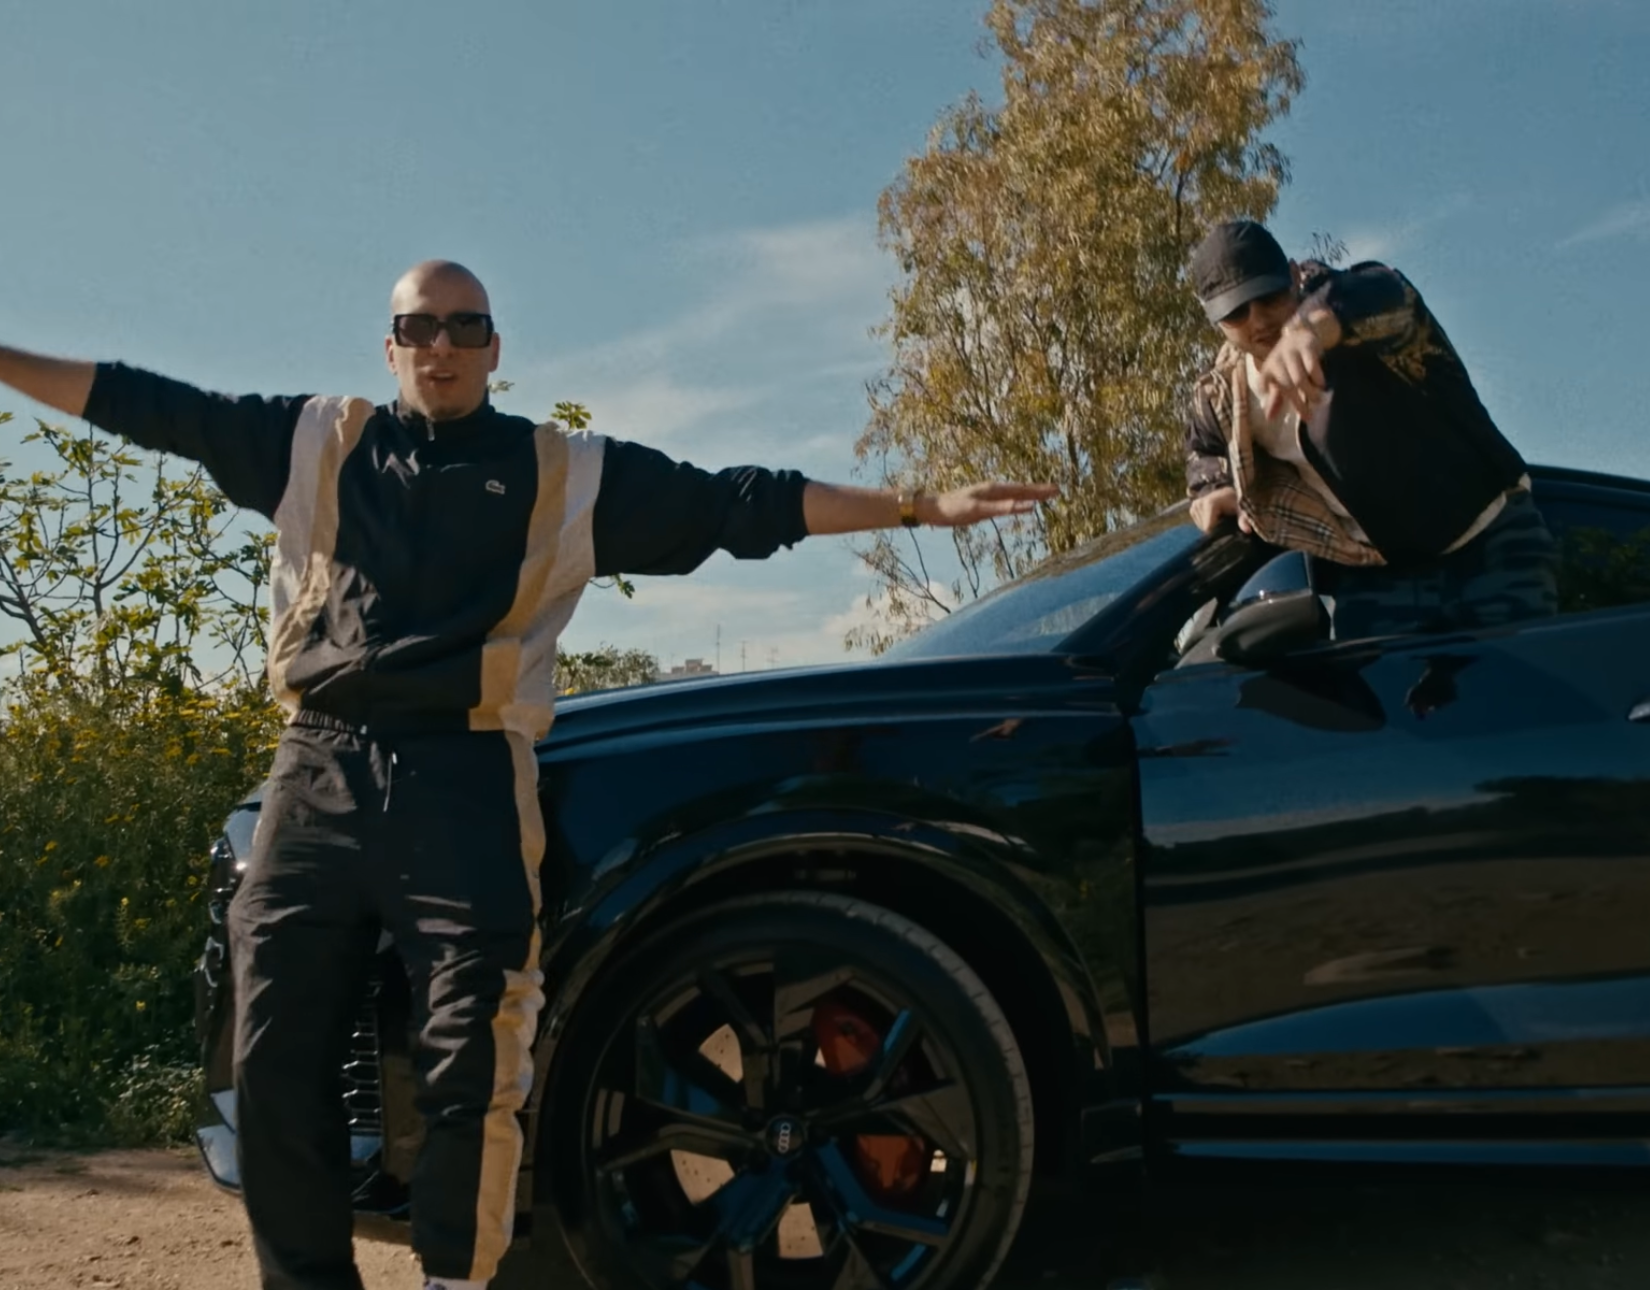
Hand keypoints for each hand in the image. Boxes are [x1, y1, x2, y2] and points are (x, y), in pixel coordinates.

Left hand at [918, 481, 1059, 527]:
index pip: (1023, 490)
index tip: (1056, 490)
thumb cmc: (953, 509)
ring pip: (1015, 494)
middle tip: (1058, 491)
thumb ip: (1001, 508)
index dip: (1039, 491)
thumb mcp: (977, 510)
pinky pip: (1007, 502)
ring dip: (1031, 495)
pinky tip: (1022, 505)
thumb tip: (1025, 507)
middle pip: (1022, 490)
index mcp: (994, 489)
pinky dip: (1018, 502)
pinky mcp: (984, 505)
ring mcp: (989, 497)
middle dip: (1040, 491)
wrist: (934, 509)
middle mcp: (994, 490)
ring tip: (1045, 496)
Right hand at [1188, 486, 1250, 534]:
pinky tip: (1214, 517)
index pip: (1208, 528)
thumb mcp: (1243, 509)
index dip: (1218, 531)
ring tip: (1220, 517)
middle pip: (1204, 528)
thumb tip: (1247, 531)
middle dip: (1215, 528)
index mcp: (1210, 503)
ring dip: (1211, 525)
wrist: (1228, 492)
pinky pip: (1198, 522)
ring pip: (1201, 526)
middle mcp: (1199, 503)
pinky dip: (1206, 522)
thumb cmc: (1237, 501)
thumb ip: (1244, 519)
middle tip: (1225, 520)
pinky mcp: (1193, 508)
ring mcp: (1194, 505)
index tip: (1227, 526)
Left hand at [1257, 321, 1326, 420]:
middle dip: (1298, 404)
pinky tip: (1322, 385)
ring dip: (1310, 392)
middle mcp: (1276, 360)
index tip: (1276, 413)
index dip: (1270, 399)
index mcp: (1267, 369)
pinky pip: (1312, 367)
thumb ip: (1275, 398)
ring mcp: (1291, 353)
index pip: (1264, 385)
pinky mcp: (1307, 347)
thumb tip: (1269, 418)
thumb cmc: (1288, 362)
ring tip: (1318, 401)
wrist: (1300, 333)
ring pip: (1299, 379)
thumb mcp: (1279, 378)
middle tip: (1309, 416)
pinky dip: (1318, 379)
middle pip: (1286, 386)